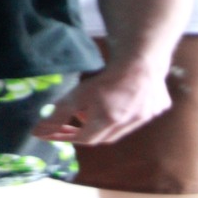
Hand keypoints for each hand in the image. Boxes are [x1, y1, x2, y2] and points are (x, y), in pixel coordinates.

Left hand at [32, 63, 171, 146]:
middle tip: (70, 126)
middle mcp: (128, 124)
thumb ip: (60, 114)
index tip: (52, 133)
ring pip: (122, 128)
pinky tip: (122, 103)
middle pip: (103, 137)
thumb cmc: (108, 76)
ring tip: (93, 113)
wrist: (143, 59)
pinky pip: (140, 115)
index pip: (84, 139)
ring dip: (105, 125)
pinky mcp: (158, 106)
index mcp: (109, 122)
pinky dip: (128, 113)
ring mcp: (146, 116)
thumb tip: (39, 131)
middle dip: (84, 133)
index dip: (66, 136)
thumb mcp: (79, 93)